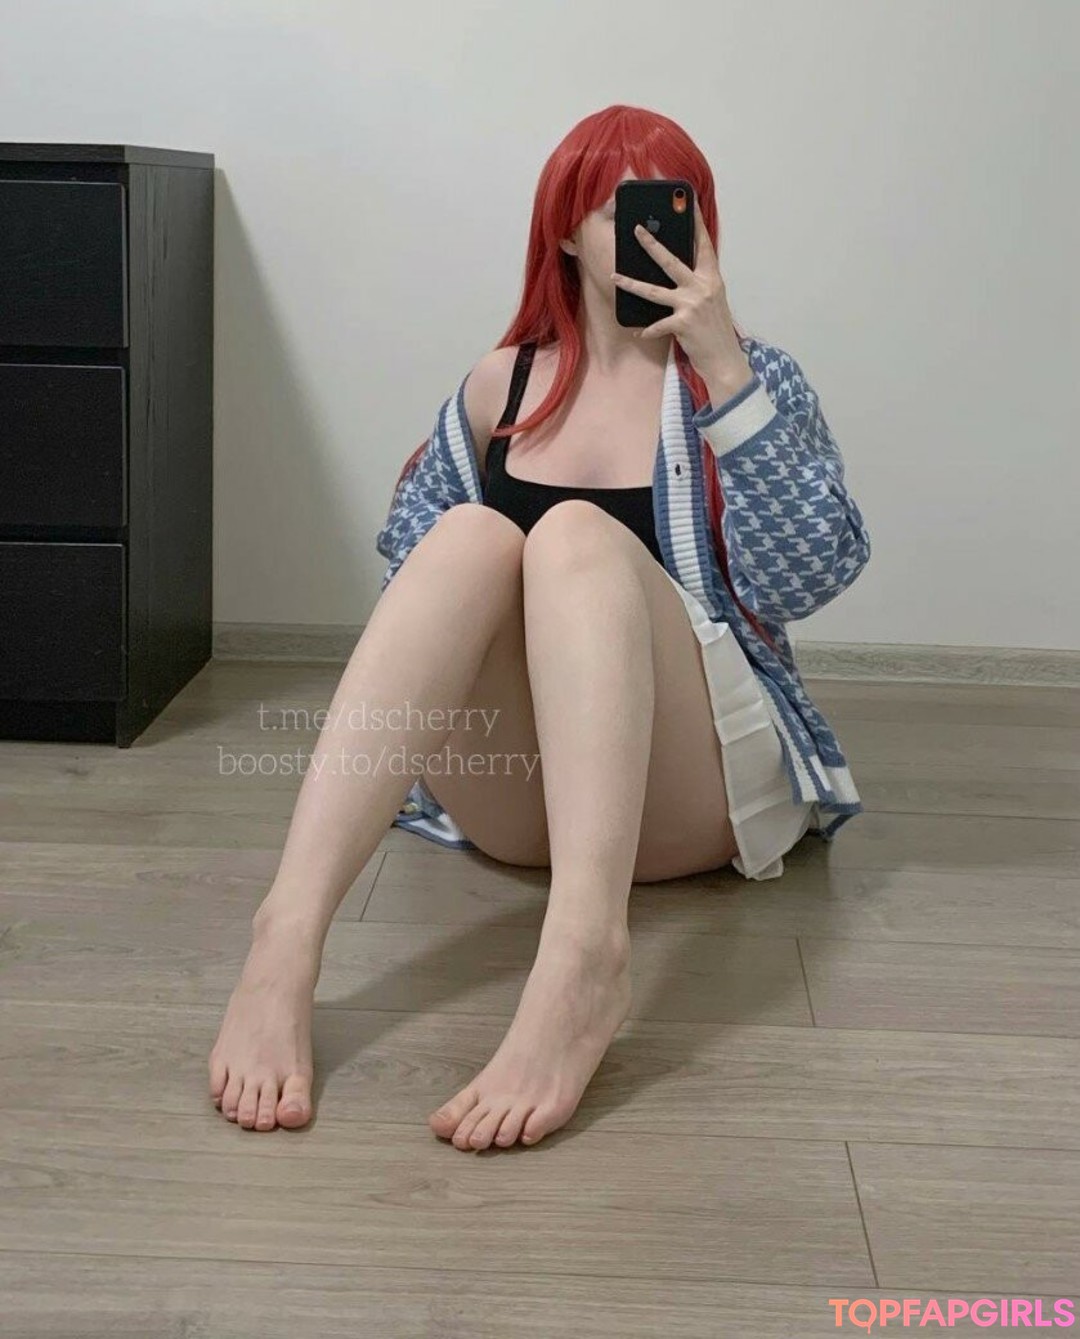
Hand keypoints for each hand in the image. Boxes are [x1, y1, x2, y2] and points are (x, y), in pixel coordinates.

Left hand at [611, 195, 749, 387]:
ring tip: (615, 277)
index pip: (703, 245)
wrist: (724, 359)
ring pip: (655, 291)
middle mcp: (702, 287)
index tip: (688, 201)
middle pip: (671, 261)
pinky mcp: (683, 324)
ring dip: (632, 284)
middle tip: (637, 230)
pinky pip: (657, 324)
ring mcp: (692, 305)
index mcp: (712, 279)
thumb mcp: (712, 301)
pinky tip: (638, 332)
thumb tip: (676, 271)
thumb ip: (698, 283)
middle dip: (652, 244)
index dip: (695, 223)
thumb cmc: (715, 330)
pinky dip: (647, 329)